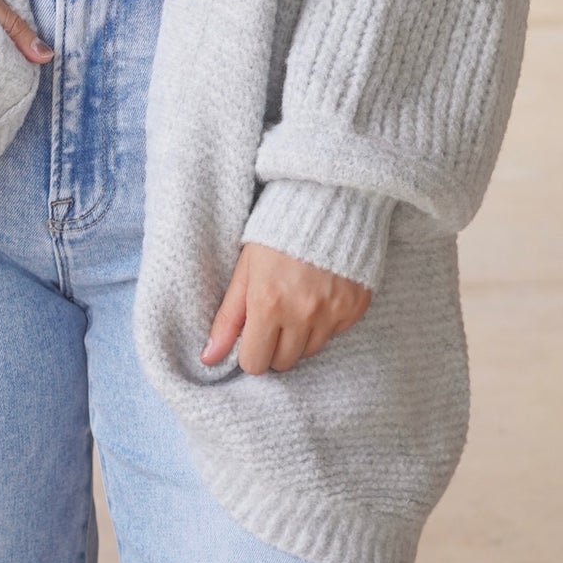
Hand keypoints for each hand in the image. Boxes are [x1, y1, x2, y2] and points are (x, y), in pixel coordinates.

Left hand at [200, 242, 370, 374]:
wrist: (327, 200)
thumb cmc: (277, 232)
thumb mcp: (246, 269)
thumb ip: (228, 317)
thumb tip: (208, 358)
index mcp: (268, 304)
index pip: (255, 363)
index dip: (250, 352)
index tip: (253, 334)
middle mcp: (302, 313)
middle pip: (284, 362)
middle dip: (275, 345)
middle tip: (275, 315)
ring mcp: (332, 312)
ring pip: (311, 351)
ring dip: (301, 335)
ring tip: (298, 301)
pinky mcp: (355, 308)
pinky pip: (336, 333)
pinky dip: (326, 321)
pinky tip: (321, 293)